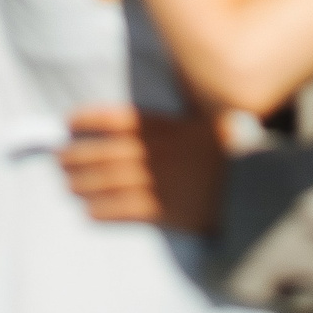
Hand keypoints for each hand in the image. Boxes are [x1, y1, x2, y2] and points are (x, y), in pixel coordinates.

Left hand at [59, 104, 224, 233]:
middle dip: (74, 156)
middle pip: (102, 154)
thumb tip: (149, 99)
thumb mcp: (205, 119)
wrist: (254, 190)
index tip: (68, 123)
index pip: (114, 120)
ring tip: (67, 184)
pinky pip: (120, 211)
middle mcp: (156, 153)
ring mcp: (157, 184)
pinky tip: (88, 210)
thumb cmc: (229, 152)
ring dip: (80, 183)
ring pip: (105, 182)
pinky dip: (99, 210)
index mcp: (165, 127)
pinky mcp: (162, 212)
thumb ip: (177, 107)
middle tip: (59, 158)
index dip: (85, 120)